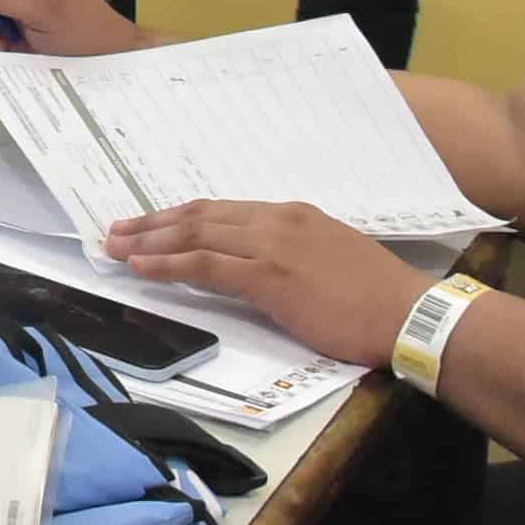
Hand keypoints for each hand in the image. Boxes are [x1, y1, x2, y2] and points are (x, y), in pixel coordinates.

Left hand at [106, 200, 438, 367]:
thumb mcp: (329, 259)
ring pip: (194, 235)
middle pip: (199, 216)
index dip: (180, 216)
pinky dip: (168, 265)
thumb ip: (292, 255)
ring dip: (149, 241)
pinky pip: (205, 265)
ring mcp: (271, 245)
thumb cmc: (376, 298)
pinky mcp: (269, 276)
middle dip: (153, 223)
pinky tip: (142, 267)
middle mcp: (277, 221)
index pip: (221, 210)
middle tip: (116, 230)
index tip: (150, 222)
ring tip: (116, 247)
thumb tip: (258, 266)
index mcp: (291, 216)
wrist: (409, 314)